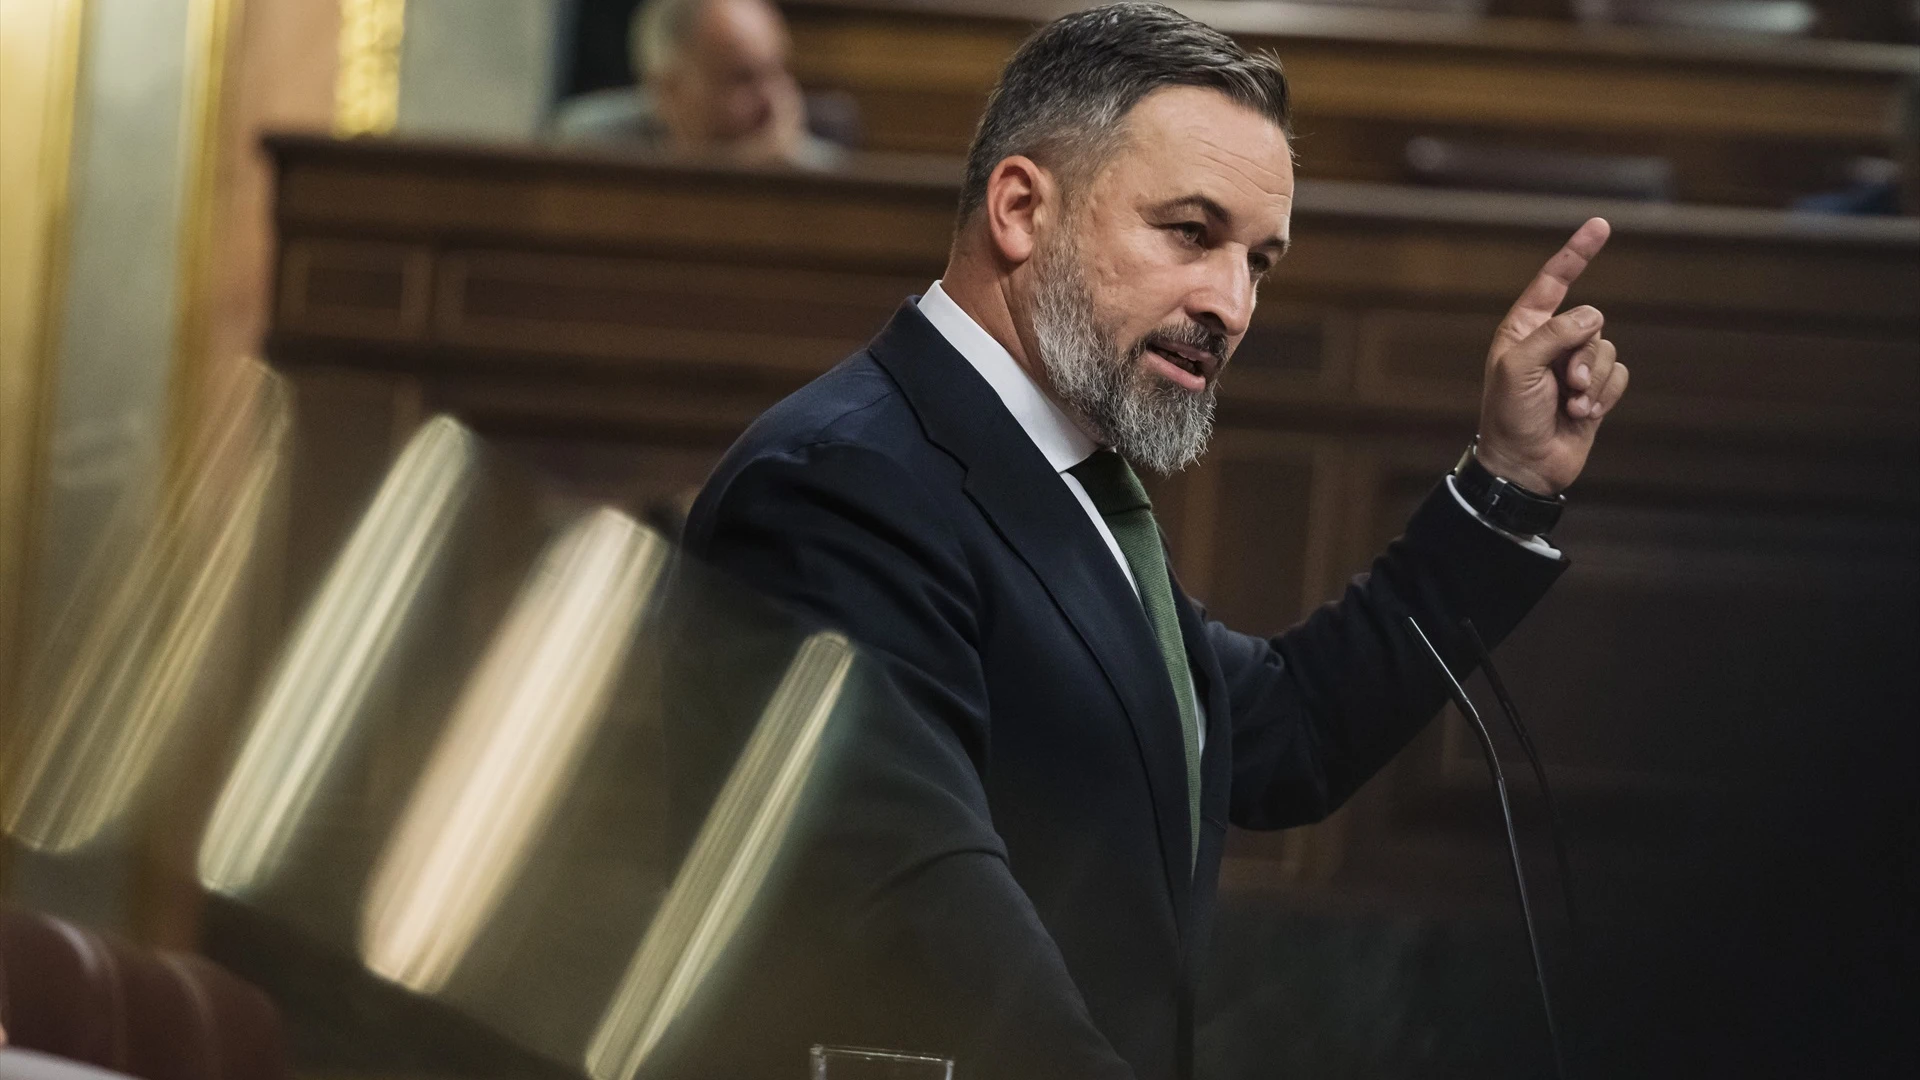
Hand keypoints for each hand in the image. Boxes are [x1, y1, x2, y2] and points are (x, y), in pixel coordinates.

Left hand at [1476, 217, 1628, 494]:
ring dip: (1593, 381)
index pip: (1554, 282)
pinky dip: (1605, 395)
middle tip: (1566, 385)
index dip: (1577, 253)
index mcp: (1523, 329)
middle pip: (1592, 321)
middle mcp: (1550, 342)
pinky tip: (1583, 415)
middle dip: (1584, 354)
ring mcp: (1573, 366)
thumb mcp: (1519, 368)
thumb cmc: (1509, 416)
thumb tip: (1592, 316)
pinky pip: (1618, 375)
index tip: (1601, 225)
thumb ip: (1554, 333)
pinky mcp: (1594, 390)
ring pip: (1608, 349)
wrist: (1525, 466)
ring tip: (1572, 405)